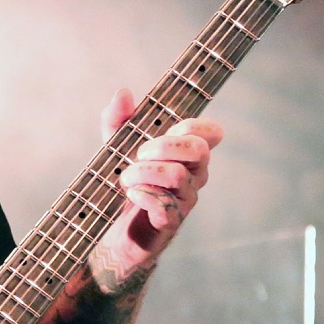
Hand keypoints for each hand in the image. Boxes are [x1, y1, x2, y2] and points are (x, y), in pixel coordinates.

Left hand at [95, 88, 222, 282]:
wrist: (112, 230)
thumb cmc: (124, 183)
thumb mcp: (115, 147)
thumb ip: (118, 120)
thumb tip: (123, 93)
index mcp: (185, 153)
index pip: (211, 133)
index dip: (196, 125)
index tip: (170, 128)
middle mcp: (193, 175)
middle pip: (198, 149)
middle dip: (164, 145)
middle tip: (138, 154)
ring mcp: (185, 199)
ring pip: (178, 175)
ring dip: (144, 172)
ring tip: (124, 178)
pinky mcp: (170, 222)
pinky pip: (165, 204)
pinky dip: (144, 194)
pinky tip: (131, 195)